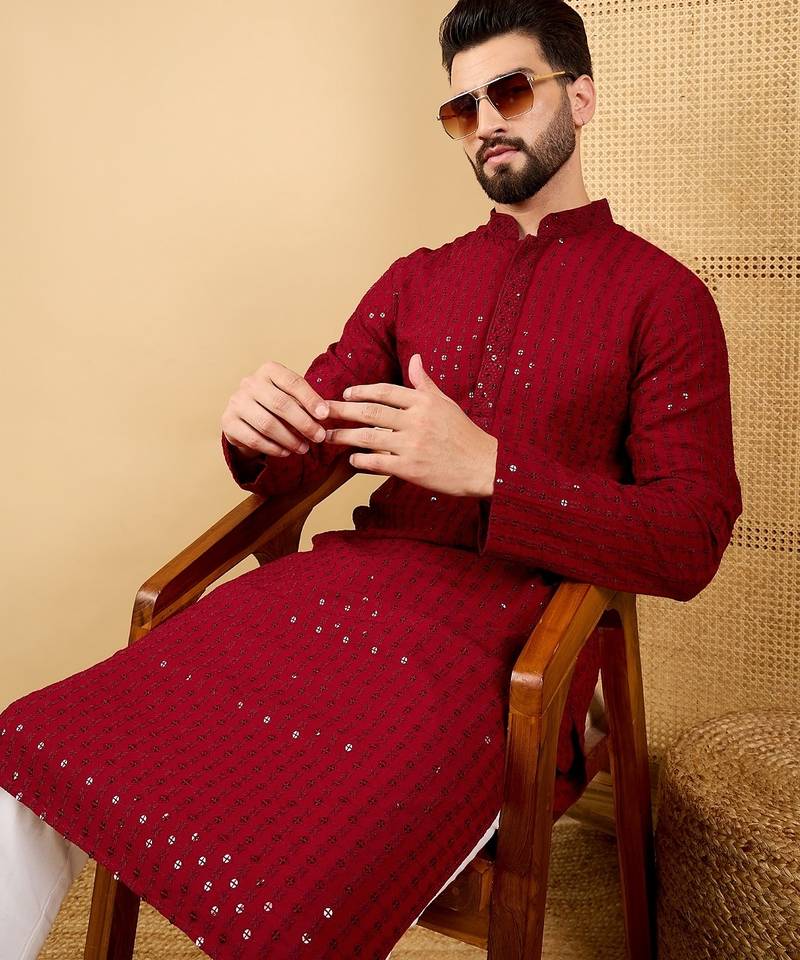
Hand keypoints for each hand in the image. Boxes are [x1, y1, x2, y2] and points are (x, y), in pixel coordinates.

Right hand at [221, 360, 333, 458]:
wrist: (244, 417)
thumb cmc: (275, 405)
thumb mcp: (291, 397)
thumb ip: (307, 403)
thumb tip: (326, 413)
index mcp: (268, 370)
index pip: (293, 382)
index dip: (311, 399)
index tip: (325, 416)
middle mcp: (249, 383)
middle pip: (281, 404)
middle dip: (304, 423)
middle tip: (319, 437)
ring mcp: (236, 402)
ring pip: (267, 424)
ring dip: (290, 439)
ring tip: (304, 448)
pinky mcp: (228, 422)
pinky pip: (254, 439)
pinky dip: (274, 448)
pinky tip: (286, 452)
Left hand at [323, 353, 498, 497]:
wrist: (483, 465)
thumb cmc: (464, 434)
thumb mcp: (446, 403)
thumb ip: (425, 383)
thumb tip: (414, 359)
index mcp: (423, 402)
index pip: (384, 391)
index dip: (361, 391)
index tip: (346, 393)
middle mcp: (416, 420)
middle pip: (370, 412)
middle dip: (342, 410)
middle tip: (322, 410)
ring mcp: (412, 445)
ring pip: (368, 437)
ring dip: (344, 436)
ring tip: (328, 437)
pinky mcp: (411, 469)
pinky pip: (378, 462)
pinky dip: (362, 460)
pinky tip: (352, 460)